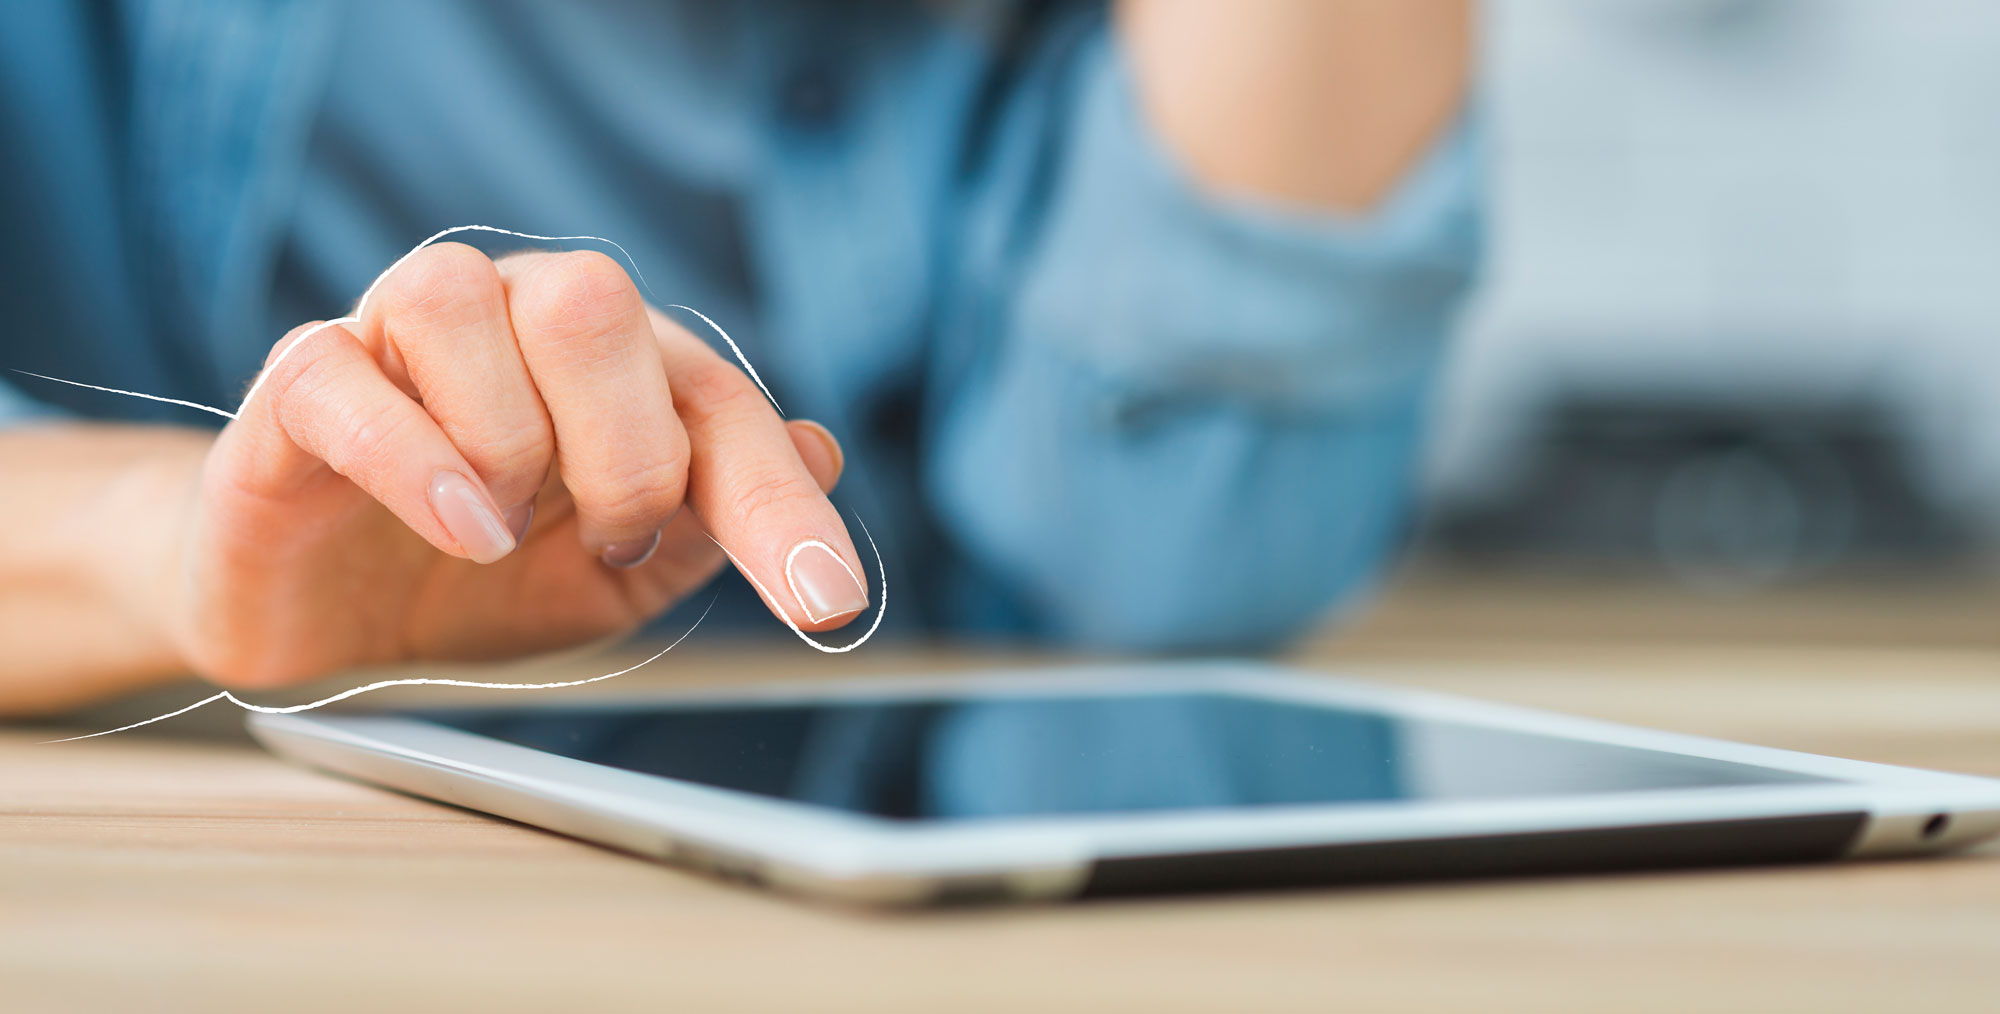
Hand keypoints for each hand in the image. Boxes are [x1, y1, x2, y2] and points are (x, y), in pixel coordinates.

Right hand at [163, 244, 866, 686]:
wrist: (327, 618)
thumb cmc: (480, 575)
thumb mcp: (620, 572)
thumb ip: (713, 517)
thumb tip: (820, 450)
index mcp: (613, 359)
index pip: (718, 402)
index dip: (778, 503)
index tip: (825, 601)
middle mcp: (511, 315)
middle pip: (595, 304)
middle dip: (628, 451)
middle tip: (607, 538)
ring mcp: (395, 336)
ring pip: (461, 301)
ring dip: (508, 441)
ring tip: (500, 532)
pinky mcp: (299, 382)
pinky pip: (344, 379)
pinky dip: (414, 460)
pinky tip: (459, 527)